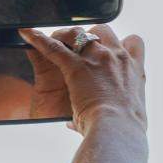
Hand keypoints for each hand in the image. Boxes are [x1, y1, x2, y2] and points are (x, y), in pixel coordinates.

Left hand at [19, 25, 145, 135]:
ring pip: (79, 33)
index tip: (115, 50)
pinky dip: (38, 40)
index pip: (134, 43)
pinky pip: (54, 47)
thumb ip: (120, 112)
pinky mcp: (75, 66)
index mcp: (135, 70)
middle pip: (104, 31)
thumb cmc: (126, 130)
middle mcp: (118, 58)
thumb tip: (90, 123)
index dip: (122, 43)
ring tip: (57, 40)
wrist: (117, 130)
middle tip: (80, 48)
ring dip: (67, 36)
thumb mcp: (134, 117)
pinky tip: (27, 35)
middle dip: (91, 36)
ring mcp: (97, 59)